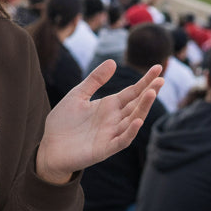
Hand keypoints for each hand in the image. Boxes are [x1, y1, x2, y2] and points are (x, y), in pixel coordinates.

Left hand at [36, 61, 163, 184]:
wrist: (49, 147)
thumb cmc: (63, 122)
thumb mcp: (78, 95)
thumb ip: (95, 80)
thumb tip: (113, 62)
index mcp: (109, 106)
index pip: (132, 92)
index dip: (145, 81)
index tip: (157, 68)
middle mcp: (114, 119)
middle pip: (136, 105)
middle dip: (149, 93)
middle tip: (161, 80)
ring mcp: (111, 134)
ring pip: (133, 120)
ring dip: (142, 108)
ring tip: (151, 93)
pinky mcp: (104, 149)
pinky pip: (121, 140)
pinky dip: (130, 132)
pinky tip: (137, 121)